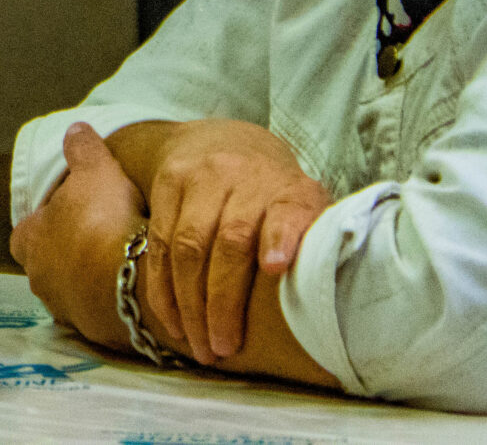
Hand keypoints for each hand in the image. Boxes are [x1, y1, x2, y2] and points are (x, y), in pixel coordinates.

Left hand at [9, 123, 145, 352]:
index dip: (46, 219)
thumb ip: (83, 149)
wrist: (132, 285)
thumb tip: (75, 129)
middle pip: (48, 262)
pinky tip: (135, 283)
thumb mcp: (96, 171)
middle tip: (100, 233)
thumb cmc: (103, 223)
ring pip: (73, 288)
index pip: (26, 231)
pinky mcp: (96, 331)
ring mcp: (67, 310)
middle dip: (69, 250)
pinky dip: (112, 296)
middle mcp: (40, 281)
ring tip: (122, 258)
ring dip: (91, 276)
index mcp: (29, 243)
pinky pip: (100, 309)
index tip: (72, 209)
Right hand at [111, 118, 328, 364]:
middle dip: (223, 302)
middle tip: (224, 347)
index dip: (281, 238)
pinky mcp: (168, 183)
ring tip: (198, 345)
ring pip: (188, 246)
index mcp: (288, 187)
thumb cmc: (273, 192)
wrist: (221, 139)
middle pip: (230, 241)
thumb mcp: (303, 206)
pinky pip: (159, 243)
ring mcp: (201, 176)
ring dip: (189, 304)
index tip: (274, 267)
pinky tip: (172, 321)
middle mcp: (244, 176)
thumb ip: (312, 243)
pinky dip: (162, 289)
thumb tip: (326, 301)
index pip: (288, 210)